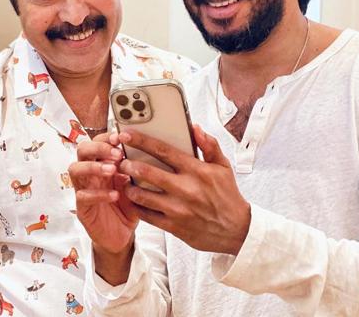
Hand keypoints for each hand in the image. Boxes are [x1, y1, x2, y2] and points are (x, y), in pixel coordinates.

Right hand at [70, 133, 138, 284]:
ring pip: (75, 169)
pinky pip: (83, 196)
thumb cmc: (128, 207)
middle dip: (98, 147)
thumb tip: (146, 152)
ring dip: (93, 166)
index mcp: (102, 164)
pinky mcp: (82, 208)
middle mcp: (90, 174)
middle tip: (116, 153)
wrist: (122, 236)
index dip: (106, 137)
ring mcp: (84, 189)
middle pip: (82, 150)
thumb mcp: (136, 186)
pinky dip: (98, 193)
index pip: (98, 142)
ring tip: (112, 170)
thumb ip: (136, 170)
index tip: (121, 137)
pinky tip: (114, 195)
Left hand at [118, 125, 250, 255]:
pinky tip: (133, 198)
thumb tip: (195, 128)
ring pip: (142, 195)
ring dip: (128, 186)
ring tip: (125, 180)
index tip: (125, 135)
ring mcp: (178, 209)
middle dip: (128, 164)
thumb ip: (209, 145)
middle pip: (146, 172)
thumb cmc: (227, 196)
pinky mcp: (173, 226)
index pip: (163, 150)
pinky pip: (146, 215)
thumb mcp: (223, 167)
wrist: (237, 231)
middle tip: (120, 160)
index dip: (140, 141)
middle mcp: (185, 189)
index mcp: (196, 170)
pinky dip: (135, 205)